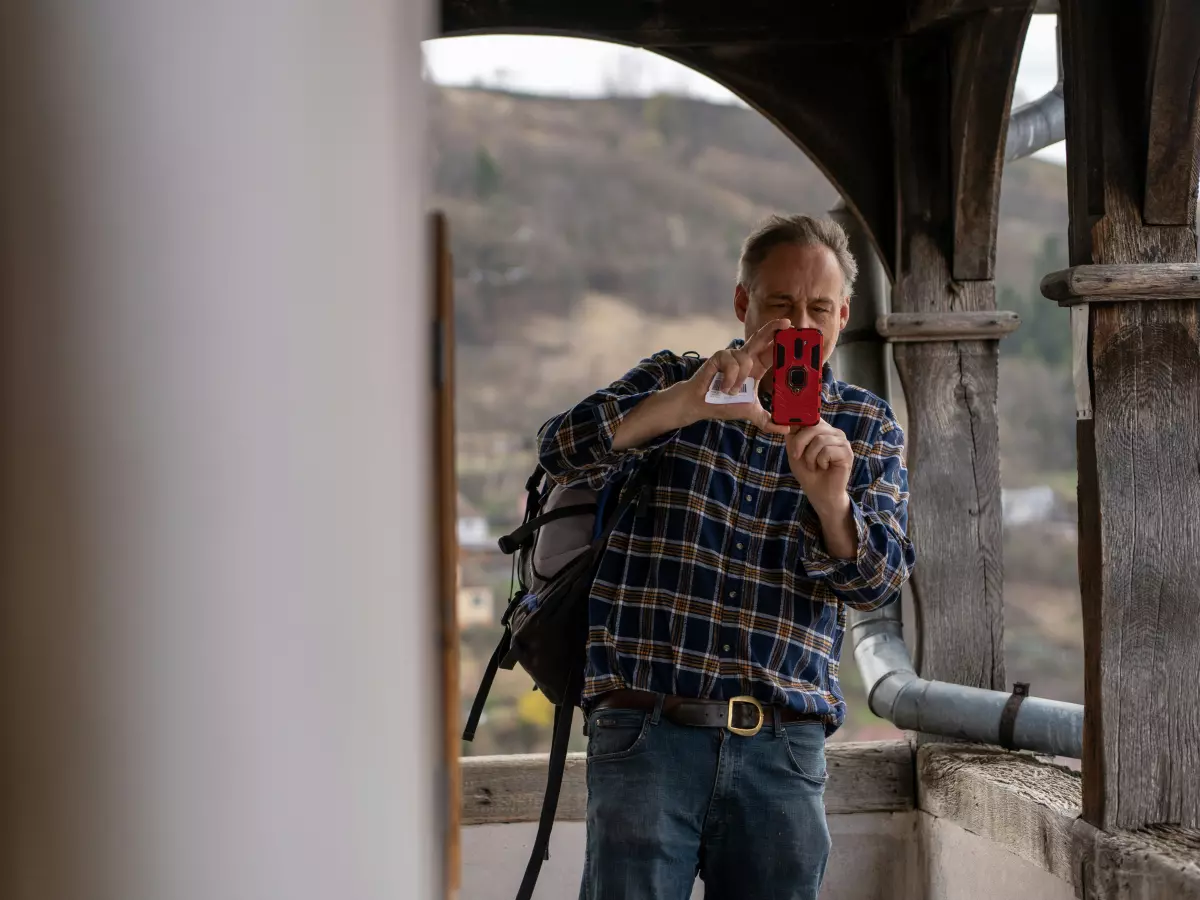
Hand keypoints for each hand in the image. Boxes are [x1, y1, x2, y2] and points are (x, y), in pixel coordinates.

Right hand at [675, 318, 792, 434]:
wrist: (701, 404)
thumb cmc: (723, 404)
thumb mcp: (750, 413)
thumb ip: (768, 421)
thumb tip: (786, 430)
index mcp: (756, 368)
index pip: (772, 351)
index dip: (782, 343)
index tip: (794, 335)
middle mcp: (746, 359)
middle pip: (762, 338)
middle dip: (774, 328)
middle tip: (787, 323)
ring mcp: (732, 356)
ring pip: (747, 359)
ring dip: (739, 380)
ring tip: (731, 392)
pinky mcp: (720, 356)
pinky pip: (732, 363)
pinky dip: (729, 379)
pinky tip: (723, 387)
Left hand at [785, 417, 853, 514]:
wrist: (819, 492)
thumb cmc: (807, 472)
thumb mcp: (794, 451)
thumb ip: (792, 435)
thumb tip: (788, 419)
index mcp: (822, 429)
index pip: (811, 416)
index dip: (799, 420)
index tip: (788, 429)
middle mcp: (834, 432)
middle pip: (813, 426)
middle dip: (800, 443)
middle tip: (798, 457)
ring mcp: (842, 441)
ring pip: (820, 440)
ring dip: (810, 457)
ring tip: (813, 465)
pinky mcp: (847, 453)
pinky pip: (827, 451)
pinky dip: (820, 462)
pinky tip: (824, 467)